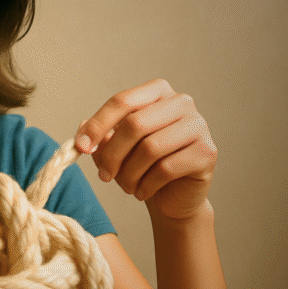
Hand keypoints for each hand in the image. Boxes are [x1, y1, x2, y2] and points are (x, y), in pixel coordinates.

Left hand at [74, 78, 216, 221]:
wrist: (173, 197)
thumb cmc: (143, 166)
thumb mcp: (115, 148)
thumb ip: (99, 136)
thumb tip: (82, 130)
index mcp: (158, 91)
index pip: (122, 101)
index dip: (97, 125)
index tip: (80, 147)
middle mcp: (182, 102)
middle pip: (135, 124)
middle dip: (112, 154)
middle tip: (104, 176)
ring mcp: (198, 126)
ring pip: (150, 148)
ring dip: (129, 174)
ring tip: (126, 186)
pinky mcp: (207, 152)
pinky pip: (166, 169)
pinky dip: (146, 185)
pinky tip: (143, 192)